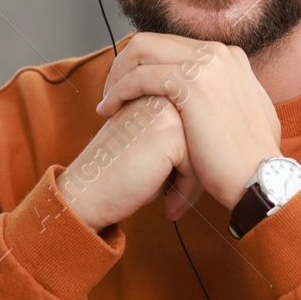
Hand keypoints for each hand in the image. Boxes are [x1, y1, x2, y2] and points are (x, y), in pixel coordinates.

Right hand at [57, 94, 204, 231]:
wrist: (86, 193)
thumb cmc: (118, 175)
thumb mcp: (149, 145)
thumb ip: (177, 134)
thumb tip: (214, 146)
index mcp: (156, 92)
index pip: (195, 125)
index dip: (190, 162)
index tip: (172, 186)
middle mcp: (162, 94)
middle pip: (203, 135)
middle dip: (195, 173)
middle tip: (176, 199)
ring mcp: (167, 110)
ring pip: (204, 150)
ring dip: (193, 184)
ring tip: (173, 202)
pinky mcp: (170, 133)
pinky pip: (199, 165)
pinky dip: (187, 192)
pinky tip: (169, 207)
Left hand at [95, 33, 280, 208]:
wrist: (262, 178)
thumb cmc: (249, 159)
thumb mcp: (244, 115)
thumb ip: (227, 96)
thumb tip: (214, 99)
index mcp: (228, 57)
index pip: (173, 45)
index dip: (145, 64)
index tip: (131, 88)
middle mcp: (218, 52)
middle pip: (153, 40)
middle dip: (126, 64)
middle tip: (112, 92)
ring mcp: (206, 64)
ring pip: (142, 50)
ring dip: (117, 74)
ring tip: (107, 101)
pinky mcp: (191, 83)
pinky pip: (140, 75)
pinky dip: (119, 90)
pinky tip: (109, 109)